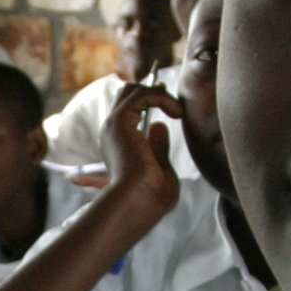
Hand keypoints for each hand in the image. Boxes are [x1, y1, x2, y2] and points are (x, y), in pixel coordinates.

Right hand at [102, 81, 183, 220]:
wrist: (139, 201)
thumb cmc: (151, 195)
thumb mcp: (158, 165)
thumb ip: (157, 145)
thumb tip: (159, 125)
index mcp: (118, 144)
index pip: (128, 111)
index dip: (149, 102)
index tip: (172, 107)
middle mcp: (112, 132)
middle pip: (126, 94)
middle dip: (152, 91)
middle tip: (174, 101)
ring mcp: (113, 125)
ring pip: (132, 90)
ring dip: (160, 94)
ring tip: (178, 111)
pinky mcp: (120, 121)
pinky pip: (141, 94)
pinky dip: (162, 98)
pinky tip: (176, 113)